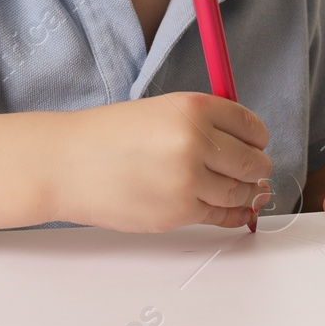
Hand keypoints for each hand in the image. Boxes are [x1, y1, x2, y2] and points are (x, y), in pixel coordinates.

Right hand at [55, 92, 272, 231]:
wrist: (66, 165)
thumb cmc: (105, 137)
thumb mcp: (159, 110)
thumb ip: (201, 123)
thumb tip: (242, 144)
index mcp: (192, 108)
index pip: (250, 125)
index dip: (258, 137)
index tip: (257, 144)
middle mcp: (195, 141)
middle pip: (254, 161)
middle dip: (257, 168)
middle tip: (255, 170)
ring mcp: (188, 180)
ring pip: (242, 192)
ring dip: (248, 193)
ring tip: (246, 190)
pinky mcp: (179, 212)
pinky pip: (222, 216)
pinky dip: (234, 215)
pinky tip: (237, 210)